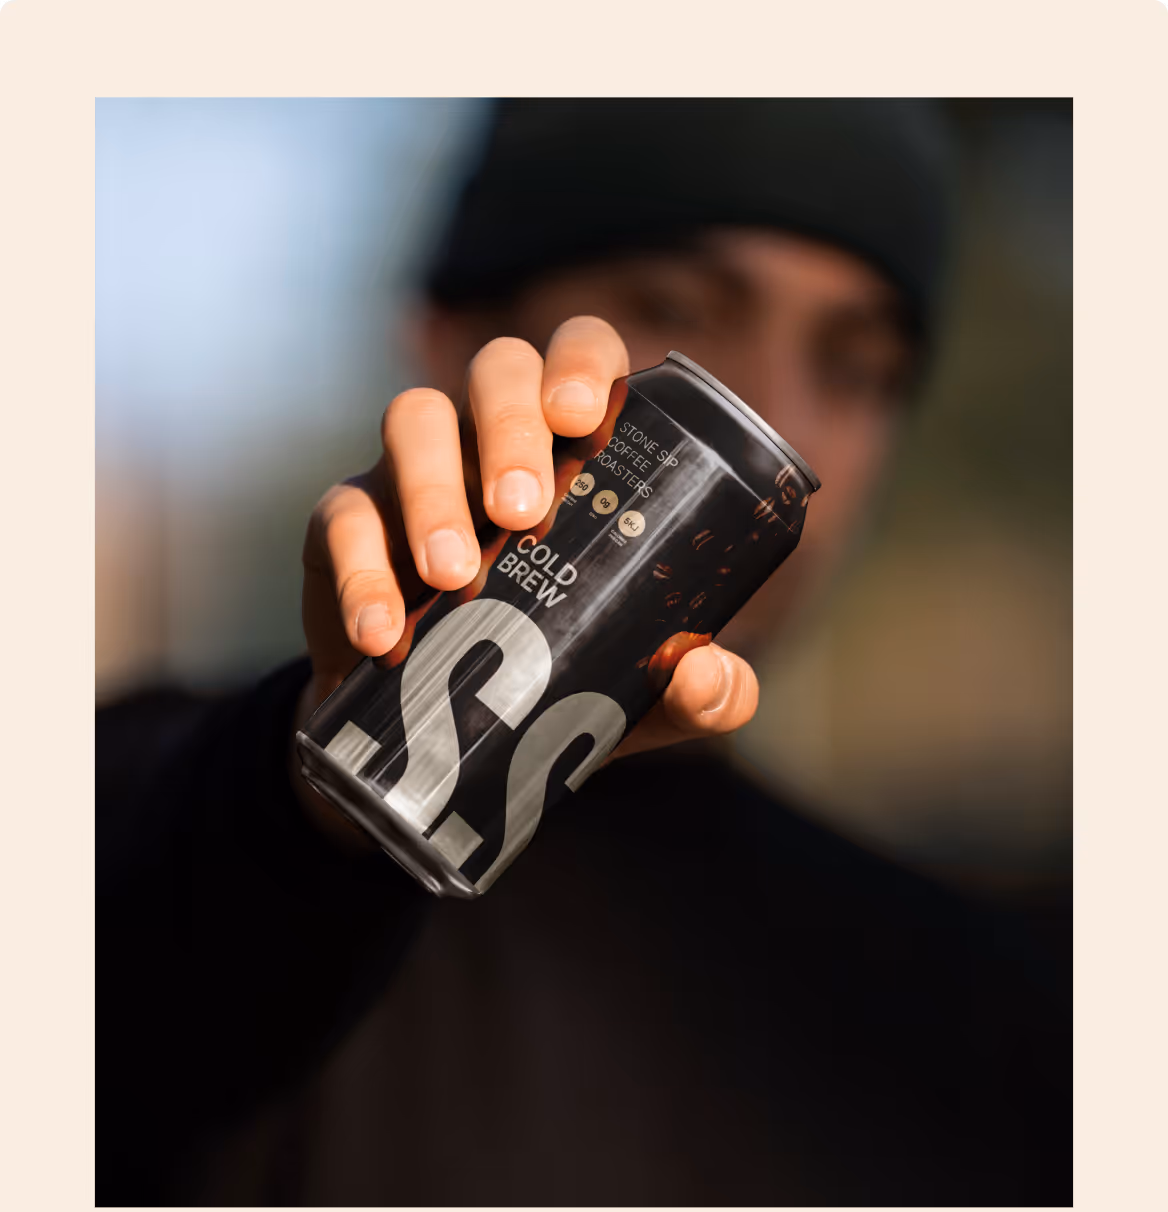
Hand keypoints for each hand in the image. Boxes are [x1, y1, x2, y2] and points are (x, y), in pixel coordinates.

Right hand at [293, 317, 758, 843]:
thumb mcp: (640, 693)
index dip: (580, 361)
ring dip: (432, 486)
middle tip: (524, 512)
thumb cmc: (559, 681)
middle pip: (497, 368)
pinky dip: (360, 571)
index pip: (580, 355)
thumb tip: (707, 680)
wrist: (443, 738)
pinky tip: (384, 635)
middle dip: (509, 425)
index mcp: (572, 449)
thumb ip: (700, 695)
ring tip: (455, 574)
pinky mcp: (346, 524)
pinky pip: (342, 516)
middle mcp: (493, 439)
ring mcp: (415, 472)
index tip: (581, 417)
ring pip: (412, 417)